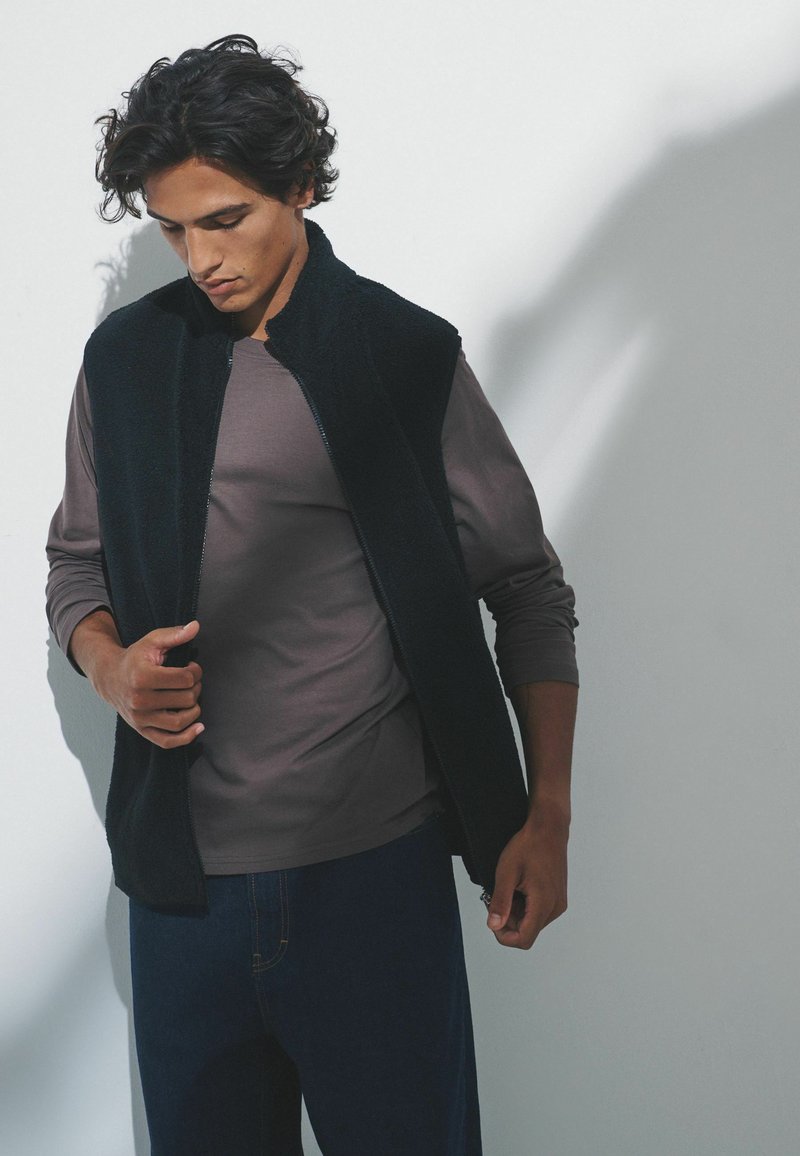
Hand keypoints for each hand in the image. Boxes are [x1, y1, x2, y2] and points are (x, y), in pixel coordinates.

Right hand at [87, 619, 203, 749]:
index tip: (191, 667)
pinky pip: (167, 741)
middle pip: (186, 699)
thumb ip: (174, 634)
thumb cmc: (135, 658)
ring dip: (194, 711)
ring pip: (179, 722)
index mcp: (142, 676)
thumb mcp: (152, 641)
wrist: (110, 677)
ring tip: (192, 699)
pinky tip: (198, 727)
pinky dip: (186, 737)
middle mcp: (139, 700)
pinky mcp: (141, 730)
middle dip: (196, 688)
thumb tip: (196, 626)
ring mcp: (139, 718)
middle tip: (191, 682)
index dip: (195, 671)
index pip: (184, 679)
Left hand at [486, 809, 568, 949]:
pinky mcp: (558, 897)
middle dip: (508, 921)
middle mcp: (555, 908)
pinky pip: (540, 912)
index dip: (504, 936)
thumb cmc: (528, 846)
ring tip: (509, 889)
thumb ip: (500, 902)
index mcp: (544, 904)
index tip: (492, 917)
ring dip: (517, 912)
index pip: (523, 940)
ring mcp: (559, 903)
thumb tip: (493, 926)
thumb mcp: (506, 873)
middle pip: (527, 932)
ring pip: (533, 923)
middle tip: (495, 897)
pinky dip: (525, 906)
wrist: (549, 828)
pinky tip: (519, 887)